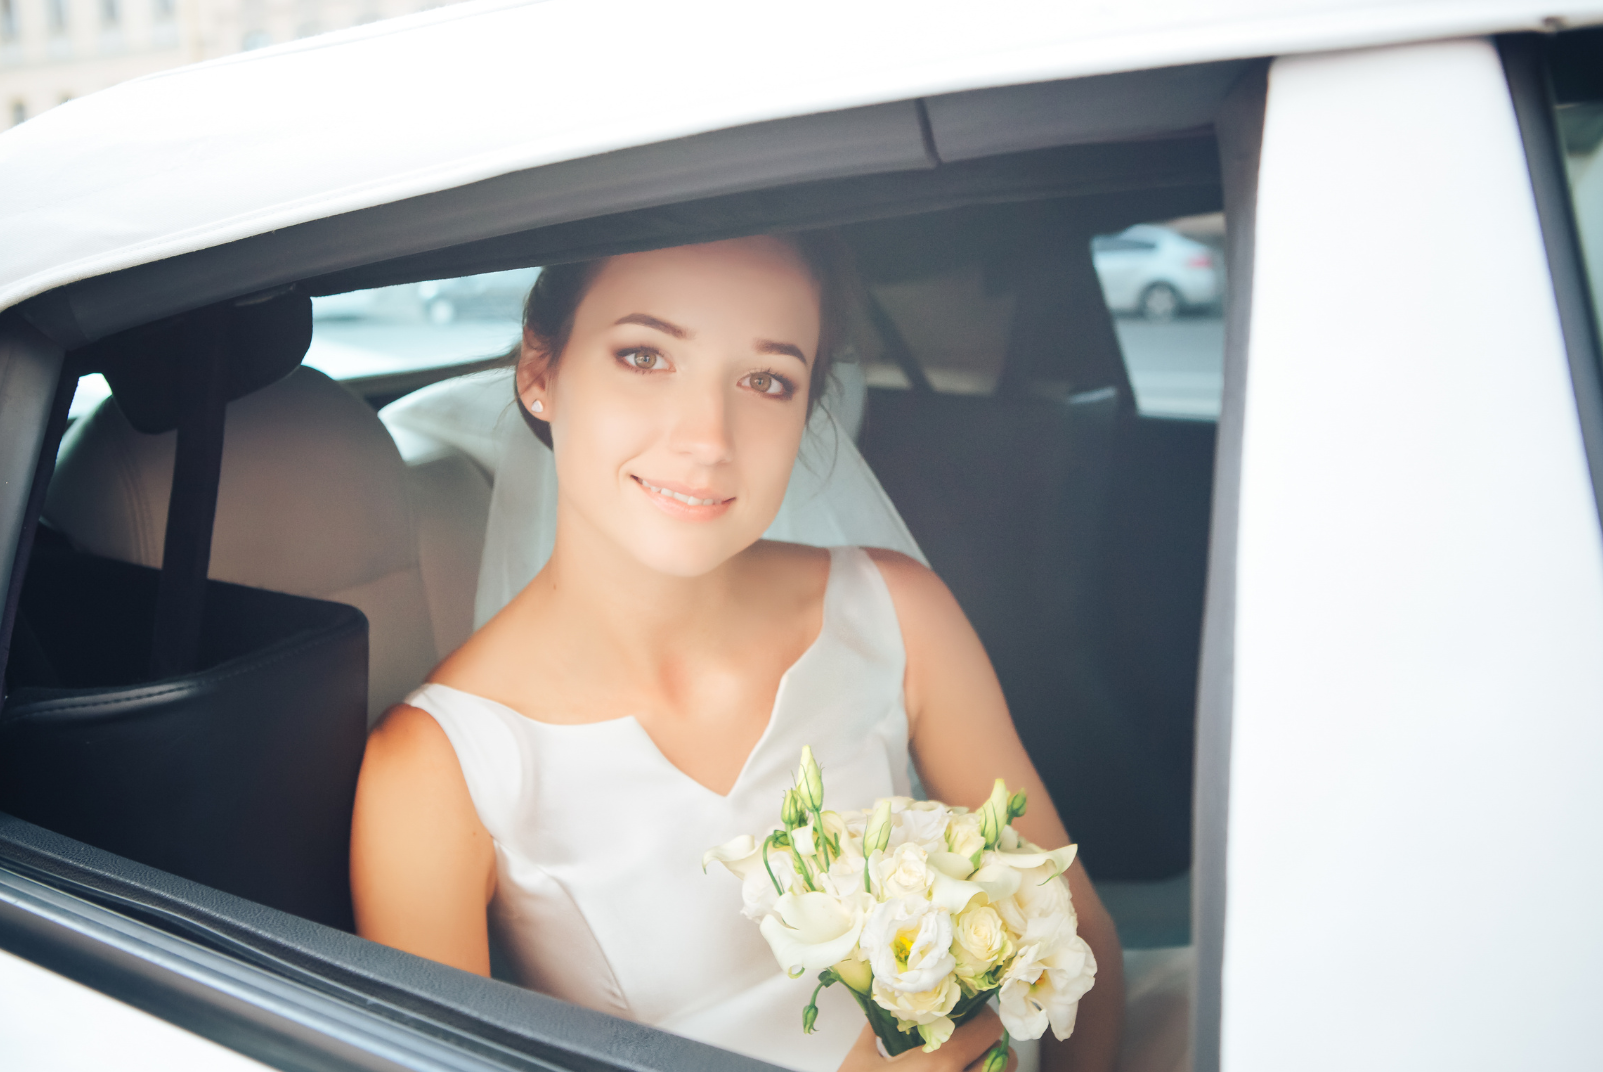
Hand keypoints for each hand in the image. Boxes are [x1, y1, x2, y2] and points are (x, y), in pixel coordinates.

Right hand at [837, 1006, 1017, 1071]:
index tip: (970, 1013)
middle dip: (991, 1045)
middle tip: (971, 1039)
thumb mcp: (860, 1062)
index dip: (983, 1016)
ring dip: (989, 1067)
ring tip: (967, 1062)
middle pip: (1004, 1058)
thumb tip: (878, 1016)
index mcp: (941, 1064)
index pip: (988, 1029)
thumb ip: (874, 1031)